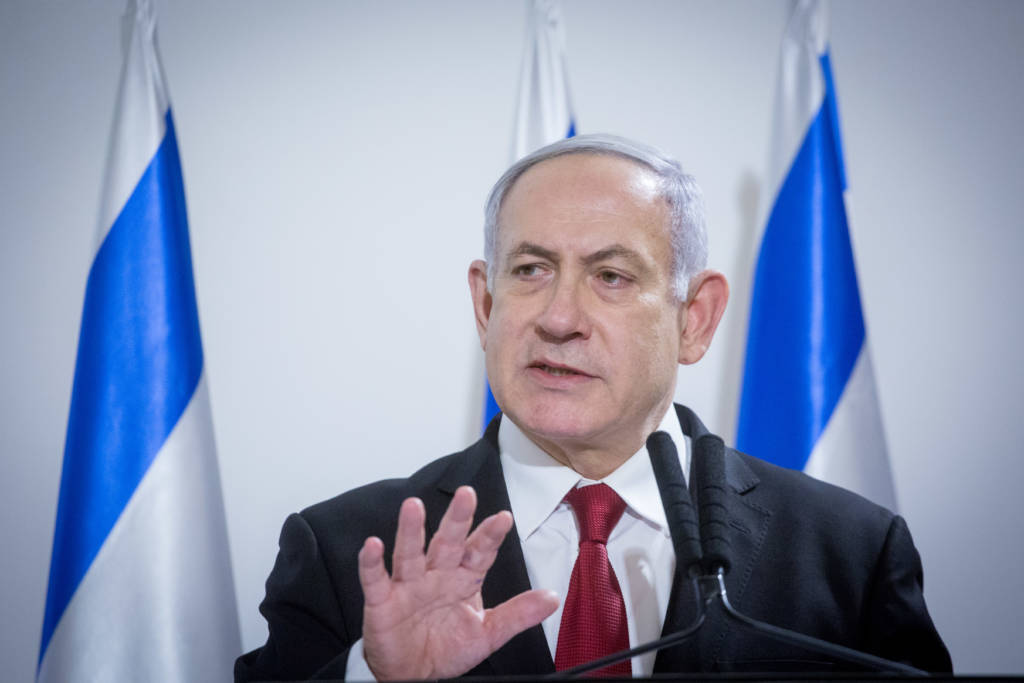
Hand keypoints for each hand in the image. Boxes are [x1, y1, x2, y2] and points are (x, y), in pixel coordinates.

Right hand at [357, 486, 558, 679]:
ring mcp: (408, 586)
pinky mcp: (382, 601)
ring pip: (410, 553)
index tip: (504, 518)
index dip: (490, 535)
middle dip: (456, 520)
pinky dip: (372, 563)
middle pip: (446, 543)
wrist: (412, 675)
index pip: (478, 552)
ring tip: (413, 507)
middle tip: (465, 495)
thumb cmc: (446, 648)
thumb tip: (552, 598)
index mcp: (462, 579)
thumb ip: (518, 614)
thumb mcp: (487, 633)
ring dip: (411, 530)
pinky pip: (375, 579)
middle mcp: (436, 575)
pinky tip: (373, 545)